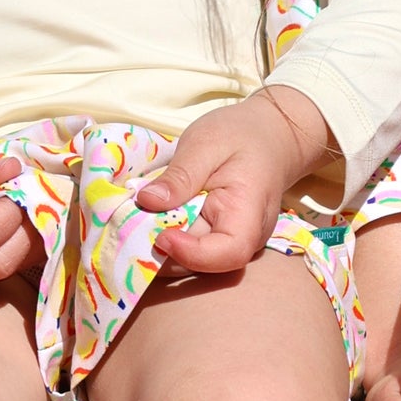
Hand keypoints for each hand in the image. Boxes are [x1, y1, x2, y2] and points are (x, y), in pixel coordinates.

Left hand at [137, 86, 333, 276]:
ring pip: (190, 262)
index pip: (229, 252)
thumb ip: (180, 175)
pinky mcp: (215, 241)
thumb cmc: (241, 136)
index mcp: (249, 213)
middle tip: (131, 224)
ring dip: (159, 247)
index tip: (160, 236)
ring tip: (136, 217)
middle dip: (163, 251)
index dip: (192, 254)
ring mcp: (230, 243)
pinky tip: (150, 218)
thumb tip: (147, 201)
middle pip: (202, 263)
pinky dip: (166, 238)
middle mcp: (245, 239)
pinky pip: (189, 251)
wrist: (268, 137)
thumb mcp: (206, 144)